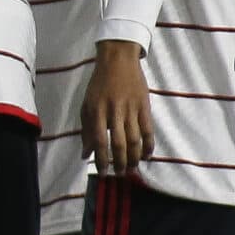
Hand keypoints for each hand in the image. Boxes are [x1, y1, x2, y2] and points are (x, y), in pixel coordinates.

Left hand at [83, 40, 153, 175]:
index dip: (102, 160)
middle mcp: (114, 111)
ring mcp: (131, 108)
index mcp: (97, 111)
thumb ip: (86, 130)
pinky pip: (148, 130)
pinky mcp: (144, 106)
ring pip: (135, 140)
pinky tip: (146, 156)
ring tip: (132, 169)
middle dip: (120, 163)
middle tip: (120, 175)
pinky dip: (149, 145)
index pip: (100, 141)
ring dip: (134, 158)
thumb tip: (85, 155)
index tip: (102, 173)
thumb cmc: (99, 84)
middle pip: (119, 143)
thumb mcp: (87, 105)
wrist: (118, 59)